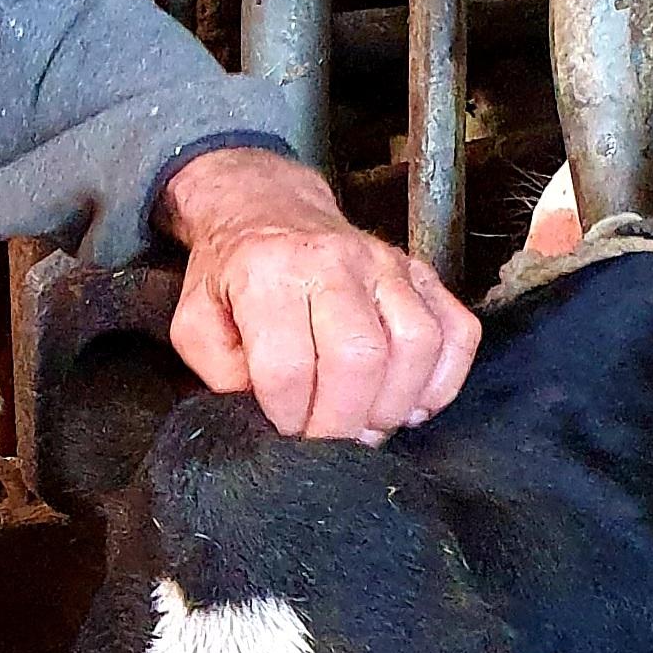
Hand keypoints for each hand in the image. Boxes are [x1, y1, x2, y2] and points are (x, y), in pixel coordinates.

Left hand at [157, 147, 477, 440]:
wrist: (268, 209)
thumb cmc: (232, 275)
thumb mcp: (195, 323)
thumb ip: (220, 374)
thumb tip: (268, 420)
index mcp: (269, 272)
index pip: (288, 366)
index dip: (289, 417)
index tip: (285, 432)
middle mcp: (335, 261)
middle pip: (359, 357)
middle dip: (343, 421)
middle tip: (328, 444)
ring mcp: (388, 264)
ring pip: (417, 344)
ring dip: (394, 404)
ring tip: (366, 424)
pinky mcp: (423, 274)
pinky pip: (457, 332)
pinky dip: (443, 381)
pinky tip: (409, 403)